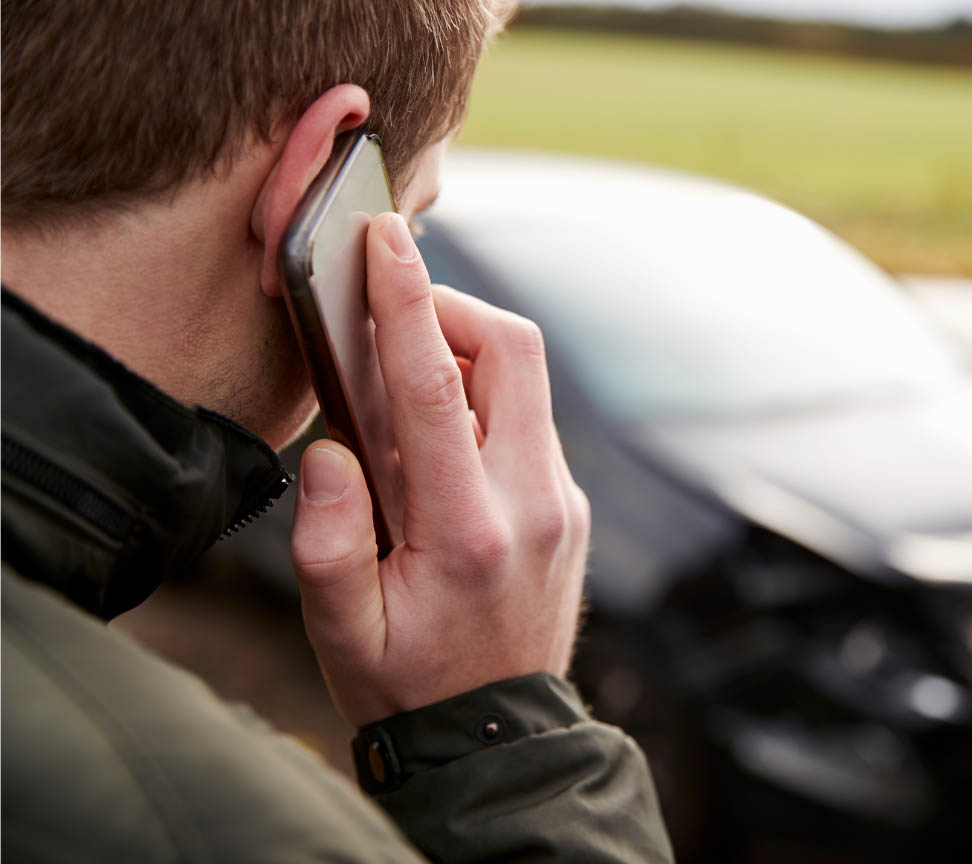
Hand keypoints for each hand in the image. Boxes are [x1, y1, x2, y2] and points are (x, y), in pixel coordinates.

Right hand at [290, 213, 589, 727]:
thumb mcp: (342, 629)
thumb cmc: (408, 684)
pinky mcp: (568, 506)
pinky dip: (483, 402)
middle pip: (513, 352)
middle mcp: (532, 504)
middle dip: (452, 310)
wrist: (497, 737)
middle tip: (392, 322)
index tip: (384, 238)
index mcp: (468, 530)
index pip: (435, 385)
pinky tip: (439, 442)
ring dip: (466, 358)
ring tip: (404, 393)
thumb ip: (326, 537)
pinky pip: (529, 421)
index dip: (406, 300)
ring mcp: (561, 502)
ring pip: (527, 381)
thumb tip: (332, 448)